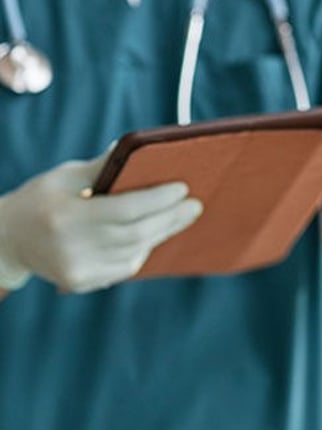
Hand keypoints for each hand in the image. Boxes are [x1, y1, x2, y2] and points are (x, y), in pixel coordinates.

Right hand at [0, 151, 202, 292]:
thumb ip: (101, 166)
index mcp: (65, 215)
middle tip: (195, 205)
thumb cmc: (40, 200)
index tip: (183, 188)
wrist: (7, 240)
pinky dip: (143, 249)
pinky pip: (125, 267)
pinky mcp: (82, 283)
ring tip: (182, 216)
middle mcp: (71, 247)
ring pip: (134, 252)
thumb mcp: (63, 177)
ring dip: (162, 233)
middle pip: (136, 234)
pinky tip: (155, 234)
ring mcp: (76, 269)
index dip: (158, 200)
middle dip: (170, 218)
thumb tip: (139, 147)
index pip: (124, 209)